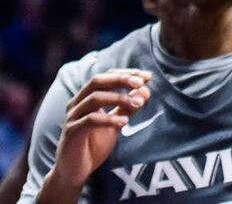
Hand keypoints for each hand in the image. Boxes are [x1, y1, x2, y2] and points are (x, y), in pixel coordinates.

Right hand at [50, 70, 152, 187]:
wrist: (76, 171)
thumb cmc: (94, 144)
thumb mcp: (116, 123)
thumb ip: (128, 108)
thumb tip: (145, 90)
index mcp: (86, 97)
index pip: (106, 76)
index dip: (126, 73)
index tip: (147, 76)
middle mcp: (77, 103)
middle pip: (97, 81)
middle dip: (121, 79)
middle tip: (141, 83)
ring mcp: (72, 117)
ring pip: (94, 98)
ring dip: (119, 98)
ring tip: (139, 103)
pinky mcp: (71, 132)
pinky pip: (90, 120)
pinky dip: (109, 119)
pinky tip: (125, 122)